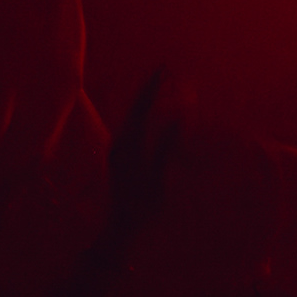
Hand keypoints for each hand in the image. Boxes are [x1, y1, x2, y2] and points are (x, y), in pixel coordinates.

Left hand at [106, 67, 184, 242]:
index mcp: (128, 145)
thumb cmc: (142, 206)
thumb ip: (166, 146)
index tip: (163, 69)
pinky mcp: (120, 157)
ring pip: (132, 117)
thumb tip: (177, 117)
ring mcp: (118, 150)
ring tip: (160, 85)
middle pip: (134, 108)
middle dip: (149, 88)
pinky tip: (151, 113)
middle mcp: (120, 143)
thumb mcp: (158, 178)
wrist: (121, 226)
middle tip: (164, 70)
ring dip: (146, 100)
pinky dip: (144, 115)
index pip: (141, 108)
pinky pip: (132, 128)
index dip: (152, 87)